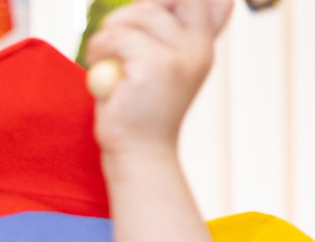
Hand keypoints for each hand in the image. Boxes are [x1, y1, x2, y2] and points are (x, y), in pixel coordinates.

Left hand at [88, 0, 230, 159]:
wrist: (138, 154)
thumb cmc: (139, 111)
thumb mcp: (160, 67)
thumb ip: (166, 37)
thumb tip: (151, 6)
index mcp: (203, 46)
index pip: (216, 2)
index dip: (177, 0)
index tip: (152, 10)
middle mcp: (199, 48)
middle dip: (139, 6)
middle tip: (115, 30)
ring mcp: (180, 56)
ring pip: (141, 14)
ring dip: (109, 30)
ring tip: (101, 53)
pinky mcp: (155, 66)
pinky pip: (119, 37)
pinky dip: (100, 47)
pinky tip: (97, 66)